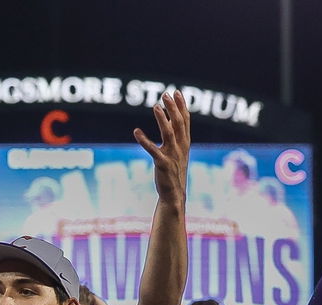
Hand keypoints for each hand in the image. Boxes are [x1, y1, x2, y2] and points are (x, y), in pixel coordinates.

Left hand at [134, 91, 189, 205]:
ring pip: (169, 133)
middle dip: (173, 108)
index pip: (185, 121)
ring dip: (162, 119)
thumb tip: (172, 121)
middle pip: (178, 123)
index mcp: (185, 143)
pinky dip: (144, 140)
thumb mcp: (179, 153)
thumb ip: (177, 137)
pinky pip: (153, 150)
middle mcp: (181, 147)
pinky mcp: (163, 164)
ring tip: (155, 106)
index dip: (181, 106)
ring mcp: (172, 155)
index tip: (177, 92)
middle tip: (166, 94)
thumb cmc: (174, 172)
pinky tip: (136, 131)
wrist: (174, 194)